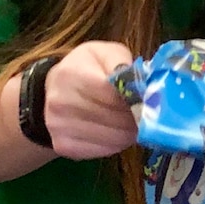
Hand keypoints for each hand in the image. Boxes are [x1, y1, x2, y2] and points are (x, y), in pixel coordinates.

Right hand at [41, 41, 138, 159]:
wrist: (56, 88)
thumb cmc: (87, 68)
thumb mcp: (104, 53)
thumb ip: (121, 62)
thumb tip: (138, 84)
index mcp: (71, 74)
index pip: (112, 94)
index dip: (135, 99)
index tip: (148, 101)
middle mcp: (60, 102)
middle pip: (112, 118)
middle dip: (136, 118)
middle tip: (147, 115)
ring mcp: (59, 127)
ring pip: (110, 137)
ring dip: (129, 133)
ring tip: (135, 124)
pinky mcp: (63, 146)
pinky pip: (101, 151)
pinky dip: (116, 145)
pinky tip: (118, 133)